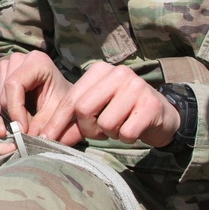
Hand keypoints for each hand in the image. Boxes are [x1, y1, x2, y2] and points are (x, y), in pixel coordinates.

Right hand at [0, 51, 74, 136]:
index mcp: (37, 61)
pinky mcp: (1, 75)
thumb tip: (26, 137)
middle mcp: (19, 58)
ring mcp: (7, 65)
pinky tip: (18, 115)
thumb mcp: (56, 112)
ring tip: (25, 122)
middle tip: (27, 130)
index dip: (16, 109)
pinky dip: (3, 110)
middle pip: (4, 90)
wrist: (60, 94)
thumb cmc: (62, 101)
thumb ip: (42, 124)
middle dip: (13, 114)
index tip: (23, 130)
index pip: (14, 84)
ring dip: (8, 113)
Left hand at [37, 62, 180, 147]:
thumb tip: (47, 138)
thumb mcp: (97, 112)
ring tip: (120, 127)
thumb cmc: (123, 113)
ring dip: (110, 134)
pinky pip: (126, 132)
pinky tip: (134, 130)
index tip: (46, 139)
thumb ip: (74, 123)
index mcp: (100, 71)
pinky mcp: (150, 105)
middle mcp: (117, 73)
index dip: (57, 121)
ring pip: (105, 123)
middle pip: (83, 109)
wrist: (162, 116)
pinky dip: (127, 138)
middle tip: (98, 133)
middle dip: (87, 129)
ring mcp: (136, 87)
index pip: (71, 98)